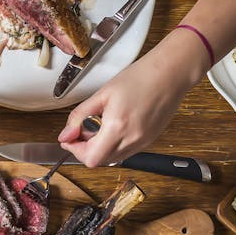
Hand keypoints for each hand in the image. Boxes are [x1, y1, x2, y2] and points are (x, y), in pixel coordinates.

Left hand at [57, 30, 206, 165]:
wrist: (170, 73)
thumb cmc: (140, 77)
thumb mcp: (102, 94)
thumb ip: (79, 116)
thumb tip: (65, 135)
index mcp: (117, 127)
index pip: (90, 159)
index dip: (75, 150)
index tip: (70, 138)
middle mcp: (132, 140)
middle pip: (100, 161)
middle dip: (85, 149)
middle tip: (81, 130)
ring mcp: (143, 143)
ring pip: (112, 158)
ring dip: (100, 148)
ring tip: (98, 127)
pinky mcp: (150, 141)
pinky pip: (125, 152)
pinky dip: (114, 145)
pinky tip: (114, 127)